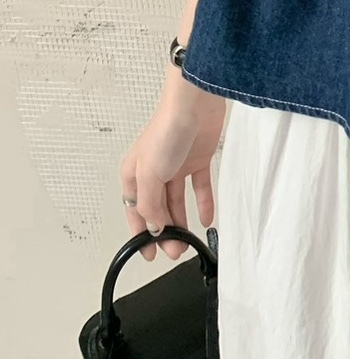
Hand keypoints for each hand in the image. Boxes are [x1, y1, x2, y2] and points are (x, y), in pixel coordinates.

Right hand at [119, 73, 225, 260]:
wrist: (194, 105)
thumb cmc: (166, 131)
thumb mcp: (150, 173)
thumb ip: (150, 204)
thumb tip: (154, 228)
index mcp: (134, 174)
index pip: (135, 211)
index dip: (141, 234)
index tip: (149, 253)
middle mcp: (153, 172)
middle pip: (158, 209)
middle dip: (165, 232)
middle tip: (175, 251)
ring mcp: (176, 166)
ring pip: (177, 202)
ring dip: (182, 222)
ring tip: (189, 242)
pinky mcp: (198, 159)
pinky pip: (199, 187)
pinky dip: (203, 203)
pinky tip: (206, 220)